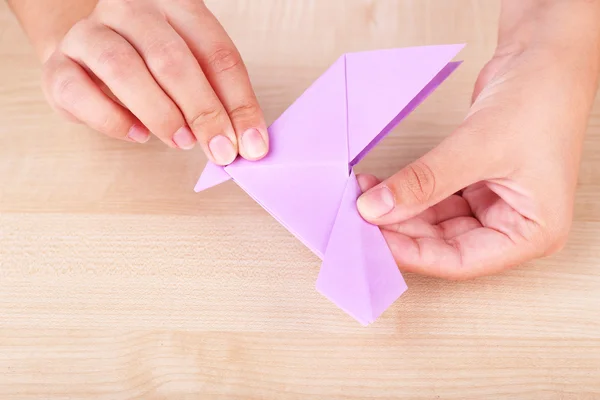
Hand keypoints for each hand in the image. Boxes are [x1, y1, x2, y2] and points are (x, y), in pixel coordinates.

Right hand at [41, 0, 267, 163]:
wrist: (90, 55)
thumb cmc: (151, 65)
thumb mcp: (192, 70)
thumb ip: (217, 98)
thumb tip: (245, 144)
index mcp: (176, 4)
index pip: (217, 53)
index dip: (239, 102)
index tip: (252, 144)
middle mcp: (131, 9)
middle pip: (172, 59)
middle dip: (204, 112)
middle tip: (221, 150)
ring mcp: (89, 33)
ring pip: (124, 69)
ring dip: (161, 114)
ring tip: (182, 142)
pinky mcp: (59, 64)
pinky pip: (82, 93)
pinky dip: (115, 121)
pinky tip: (138, 134)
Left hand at [356, 1, 599, 278]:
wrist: (545, 53)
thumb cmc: (541, 99)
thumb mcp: (478, 146)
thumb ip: (426, 181)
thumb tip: (377, 208)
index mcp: (533, 232)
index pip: (462, 260)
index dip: (415, 253)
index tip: (374, 243)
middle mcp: (513, 224)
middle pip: (445, 243)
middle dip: (401, 229)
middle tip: (361, 221)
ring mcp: (493, 203)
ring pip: (435, 221)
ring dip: (400, 210)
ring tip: (364, 199)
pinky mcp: (474, 182)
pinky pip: (434, 197)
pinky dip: (408, 192)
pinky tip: (380, 187)